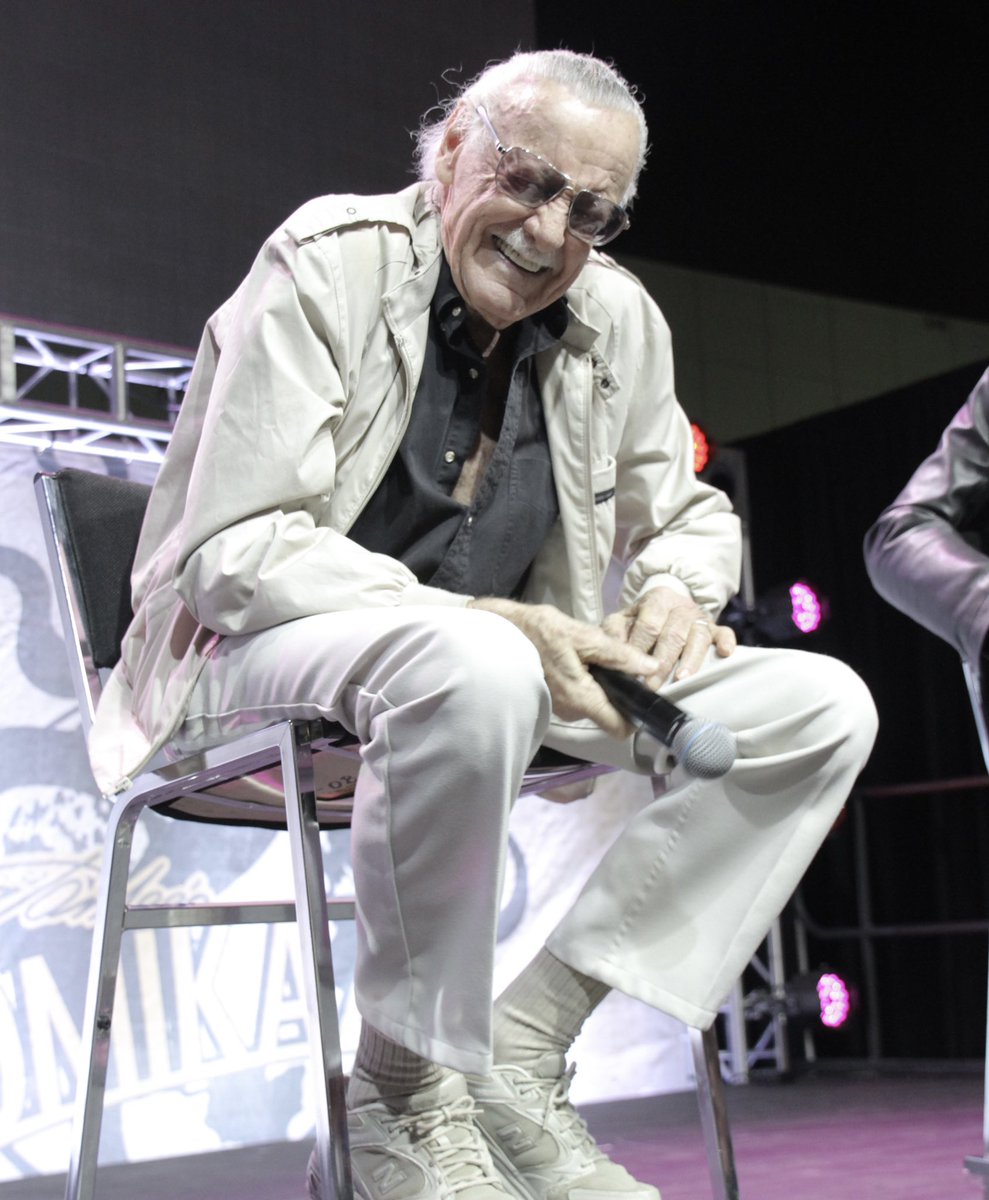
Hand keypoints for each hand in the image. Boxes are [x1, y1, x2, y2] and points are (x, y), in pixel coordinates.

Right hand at [468, 597, 659, 737]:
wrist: (502, 631)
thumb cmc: (540, 632)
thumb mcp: (584, 637)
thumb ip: (619, 655)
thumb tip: (651, 667)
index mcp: (581, 699)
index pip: (619, 729)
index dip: (635, 716)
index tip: (641, 695)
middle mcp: (570, 711)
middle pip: (608, 714)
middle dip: (616, 693)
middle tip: (617, 664)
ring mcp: (559, 707)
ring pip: (593, 704)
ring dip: (599, 685)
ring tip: (593, 659)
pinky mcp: (552, 700)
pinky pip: (578, 698)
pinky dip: (584, 683)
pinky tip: (578, 662)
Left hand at [601, 585, 735, 689]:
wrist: (666, 607)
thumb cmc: (641, 619)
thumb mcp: (623, 619)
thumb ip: (615, 630)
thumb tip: (614, 647)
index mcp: (657, 600)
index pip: (649, 625)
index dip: (640, 648)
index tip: (632, 671)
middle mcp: (681, 606)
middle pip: (673, 635)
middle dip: (662, 663)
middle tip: (652, 685)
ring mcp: (700, 617)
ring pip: (698, 637)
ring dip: (690, 660)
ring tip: (681, 679)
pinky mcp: (716, 628)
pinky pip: (725, 633)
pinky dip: (726, 642)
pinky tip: (725, 654)